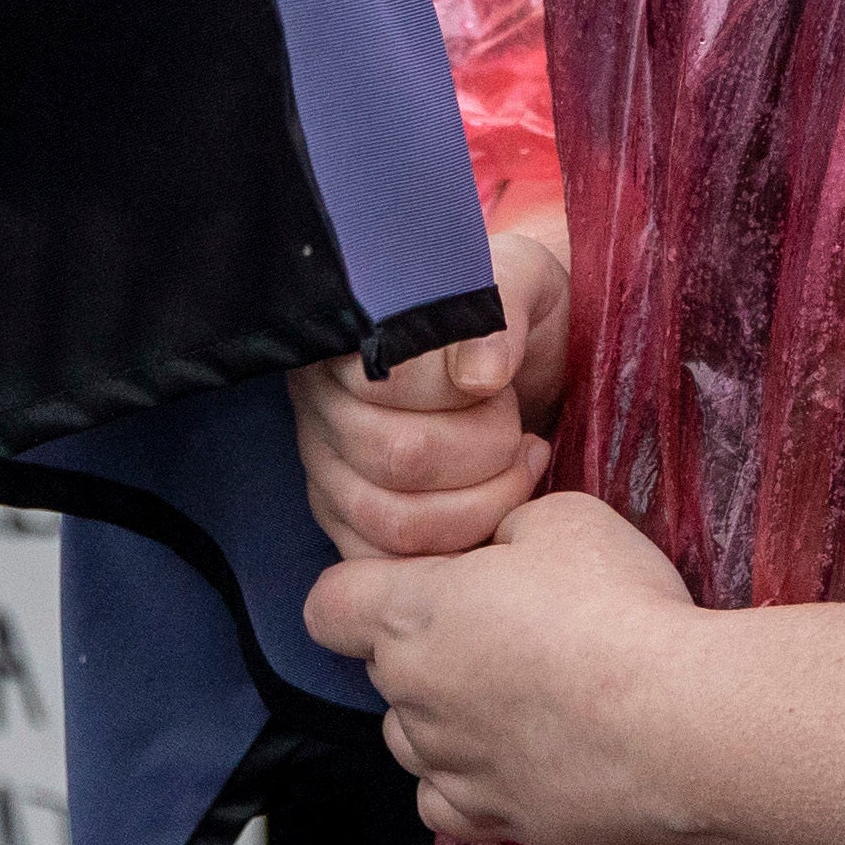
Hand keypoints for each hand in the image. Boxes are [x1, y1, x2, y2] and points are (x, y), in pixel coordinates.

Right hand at [295, 210, 574, 562]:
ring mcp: (327, 467)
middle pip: (397, 458)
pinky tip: (491, 513)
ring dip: (480, 507)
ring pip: (394, 522)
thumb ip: (503, 301)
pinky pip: (386, 566)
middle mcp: (320, 400)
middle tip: (523, 435)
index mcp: (350, 331)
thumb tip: (478, 375)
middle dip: (486, 453)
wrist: (521, 357)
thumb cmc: (515, 315)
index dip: (466, 396)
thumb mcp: (524, 278)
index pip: (393, 380)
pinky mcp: (345, 523)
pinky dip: (453, 553)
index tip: (503, 387)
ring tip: (516, 469)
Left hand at [303, 489, 704, 844]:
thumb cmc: (618, 607)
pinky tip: (516, 758)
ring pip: (414, 738)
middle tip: (508, 629)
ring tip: (523, 698)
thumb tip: (497, 551)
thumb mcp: (563, 518)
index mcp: (413, 613)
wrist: (680, 722)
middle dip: (429, 647)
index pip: (329, 606)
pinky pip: (446, 803)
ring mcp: (448, 767)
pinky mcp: (491, 822)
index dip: (363, 590)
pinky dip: (468, 782)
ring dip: (446, 717)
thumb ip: (504, 530)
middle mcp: (413, 695)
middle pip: (384, 670)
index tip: (420, 583)